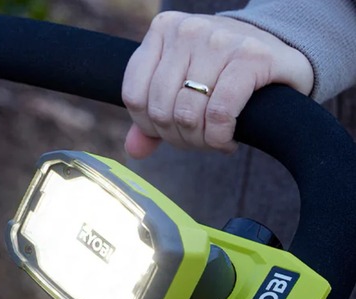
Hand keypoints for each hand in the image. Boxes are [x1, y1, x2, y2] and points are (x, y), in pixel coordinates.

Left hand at [122, 12, 313, 158]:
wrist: (282, 51)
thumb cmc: (223, 71)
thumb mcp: (182, 83)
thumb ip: (152, 113)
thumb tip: (134, 150)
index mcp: (163, 30)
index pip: (134, 95)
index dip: (149, 126)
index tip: (170, 132)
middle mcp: (188, 30)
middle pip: (160, 108)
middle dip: (177, 137)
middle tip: (198, 140)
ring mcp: (219, 40)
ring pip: (188, 113)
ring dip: (200, 141)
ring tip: (214, 140)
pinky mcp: (252, 57)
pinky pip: (219, 113)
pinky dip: (220, 137)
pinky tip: (228, 140)